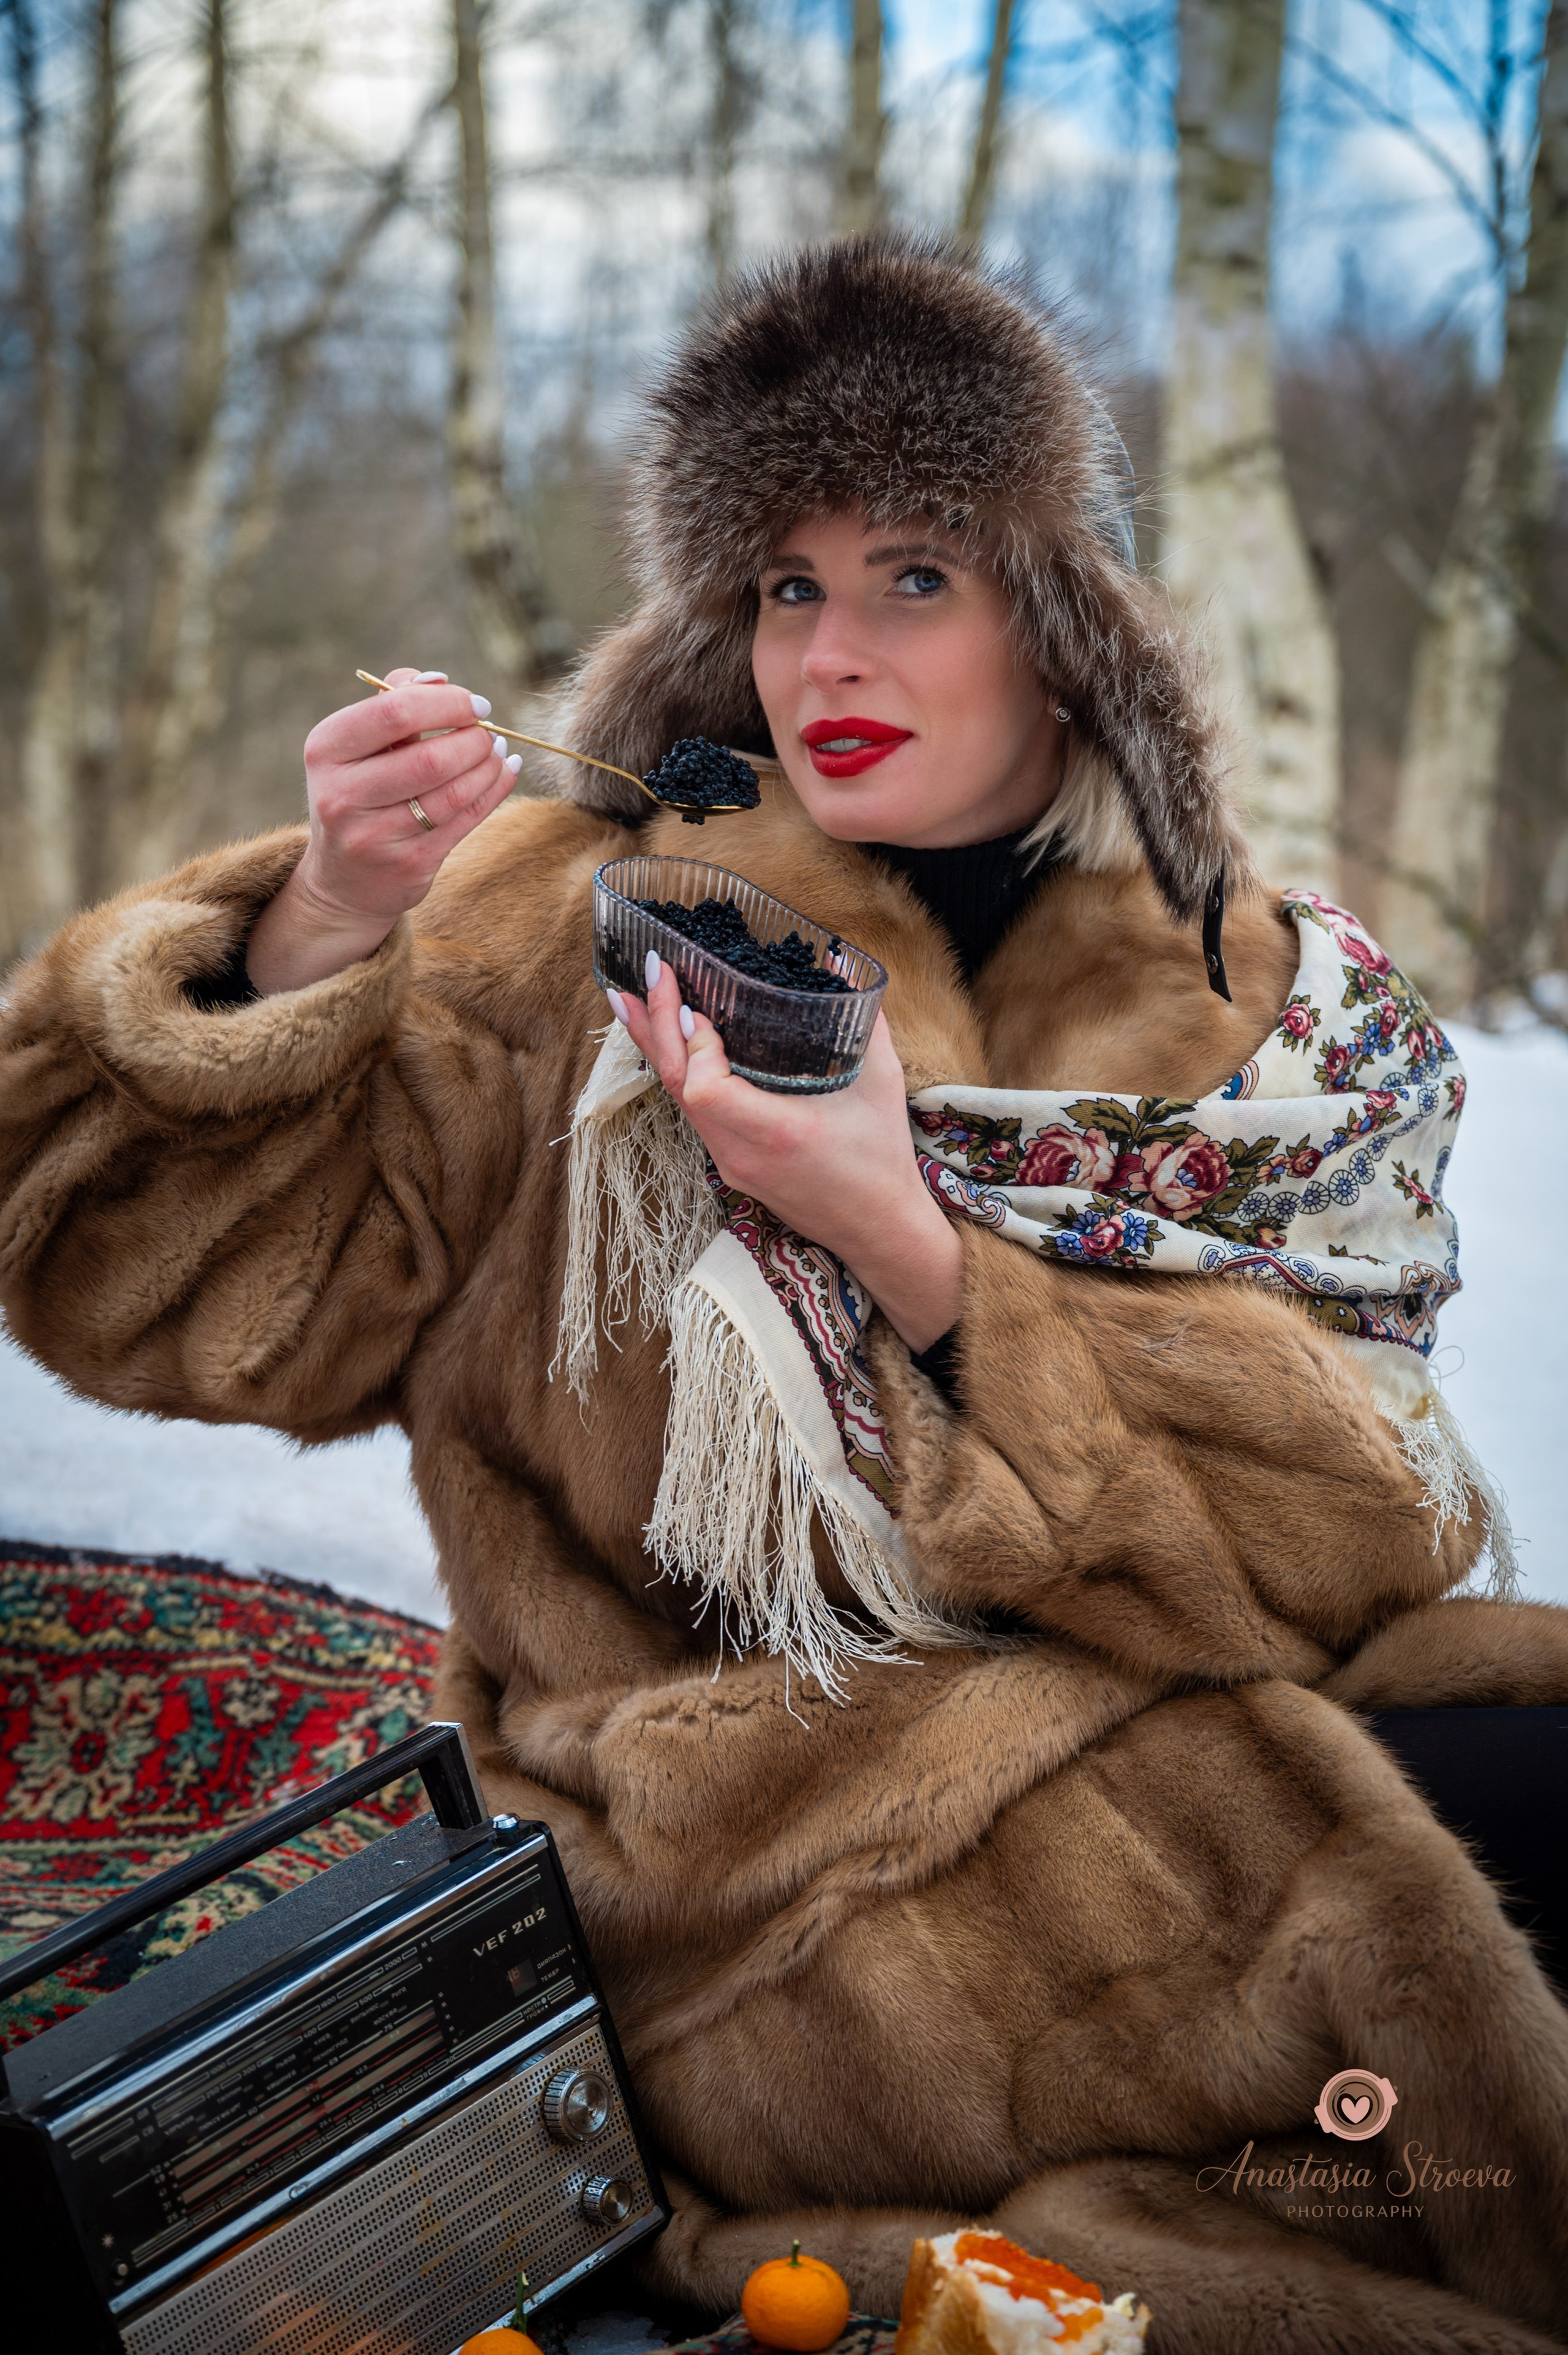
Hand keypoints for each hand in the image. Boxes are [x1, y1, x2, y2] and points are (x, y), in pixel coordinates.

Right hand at [246, 666, 520, 993]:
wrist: (343, 880)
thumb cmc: (358, 792)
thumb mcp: (356, 745)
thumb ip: (394, 701)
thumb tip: (440, 679)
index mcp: (325, 750)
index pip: (394, 712)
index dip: (447, 703)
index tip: (476, 704)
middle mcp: (342, 795)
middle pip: (430, 757)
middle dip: (473, 738)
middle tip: (487, 732)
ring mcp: (374, 836)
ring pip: (454, 792)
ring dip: (488, 765)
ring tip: (496, 750)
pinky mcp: (409, 865)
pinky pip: (467, 820)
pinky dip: (495, 789)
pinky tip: (505, 770)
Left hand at [613, 956, 963, 1352]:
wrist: (877, 1228)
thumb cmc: (882, 1158)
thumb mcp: (883, 1082)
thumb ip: (866, 1021)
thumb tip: (842, 965)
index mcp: (778, 1131)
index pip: (705, 1089)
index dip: (693, 1046)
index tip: (695, 1007)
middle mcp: (743, 1152)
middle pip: (677, 1089)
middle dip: (654, 1028)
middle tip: (642, 979)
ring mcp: (731, 1164)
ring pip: (678, 1102)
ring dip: (654, 1049)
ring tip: (632, 1004)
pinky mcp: (731, 1167)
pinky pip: (692, 1114)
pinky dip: (676, 1074)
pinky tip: (667, 1047)